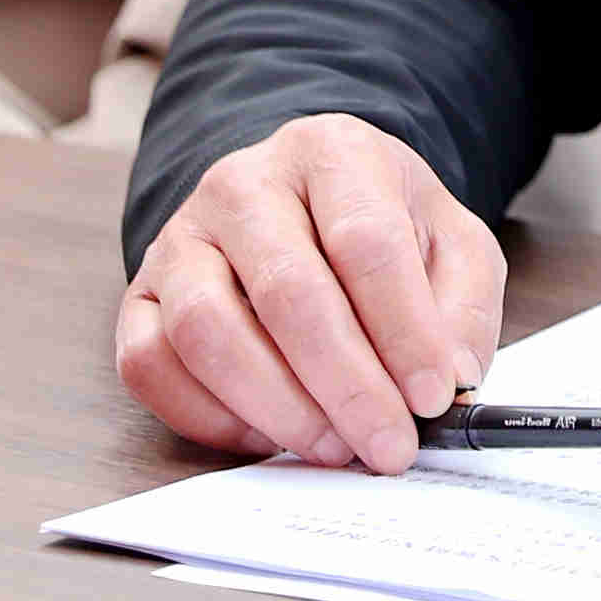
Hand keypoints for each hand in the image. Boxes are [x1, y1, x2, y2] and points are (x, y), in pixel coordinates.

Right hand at [115, 115, 503, 476]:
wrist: (301, 207)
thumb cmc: (378, 230)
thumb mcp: (449, 244)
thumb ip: (460, 307)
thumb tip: (450, 381)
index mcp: (332, 153)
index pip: (366, 240)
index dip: (403, 329)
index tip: (433, 397)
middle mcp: (244, 185)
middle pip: (288, 290)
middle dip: (346, 385)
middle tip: (387, 446)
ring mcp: (181, 238)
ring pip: (206, 330)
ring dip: (278, 407)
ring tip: (334, 446)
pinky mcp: (140, 295)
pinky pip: (149, 364)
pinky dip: (209, 416)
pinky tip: (268, 435)